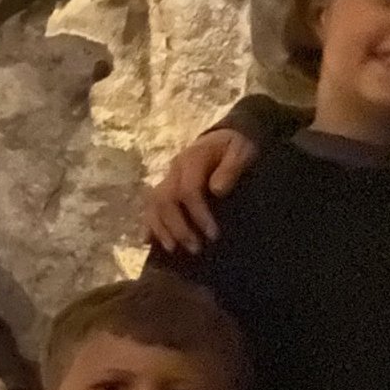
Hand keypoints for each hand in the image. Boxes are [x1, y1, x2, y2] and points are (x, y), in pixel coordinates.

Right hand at [145, 128, 254, 252]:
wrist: (224, 139)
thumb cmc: (235, 148)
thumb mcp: (241, 152)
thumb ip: (231, 168)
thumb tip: (217, 191)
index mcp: (192, 159)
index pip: (188, 190)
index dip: (198, 215)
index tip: (213, 235)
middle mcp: (174, 170)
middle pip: (166, 200)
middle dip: (179, 227)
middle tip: (195, 248)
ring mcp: (167, 178)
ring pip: (154, 204)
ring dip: (161, 229)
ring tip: (172, 250)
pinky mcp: (165, 187)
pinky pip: (151, 205)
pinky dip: (148, 223)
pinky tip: (147, 241)